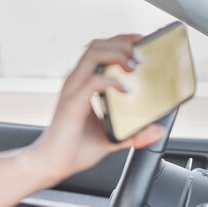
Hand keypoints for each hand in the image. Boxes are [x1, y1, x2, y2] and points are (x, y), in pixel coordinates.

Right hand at [30, 34, 164, 184]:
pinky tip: (125, 92)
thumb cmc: (72, 150)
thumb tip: (156, 130)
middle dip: (121, 43)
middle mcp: (75, 83)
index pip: (99, 51)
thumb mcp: (111, 139)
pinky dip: (112, 82)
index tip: (140, 42)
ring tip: (134, 65)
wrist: (50, 164)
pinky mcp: (73, 103)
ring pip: (92, 54)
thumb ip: (133, 133)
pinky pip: (93, 81)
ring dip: (117, 54)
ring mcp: (72, 91)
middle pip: (96, 46)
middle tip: (142, 54)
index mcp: (81, 85)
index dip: (120, 42)